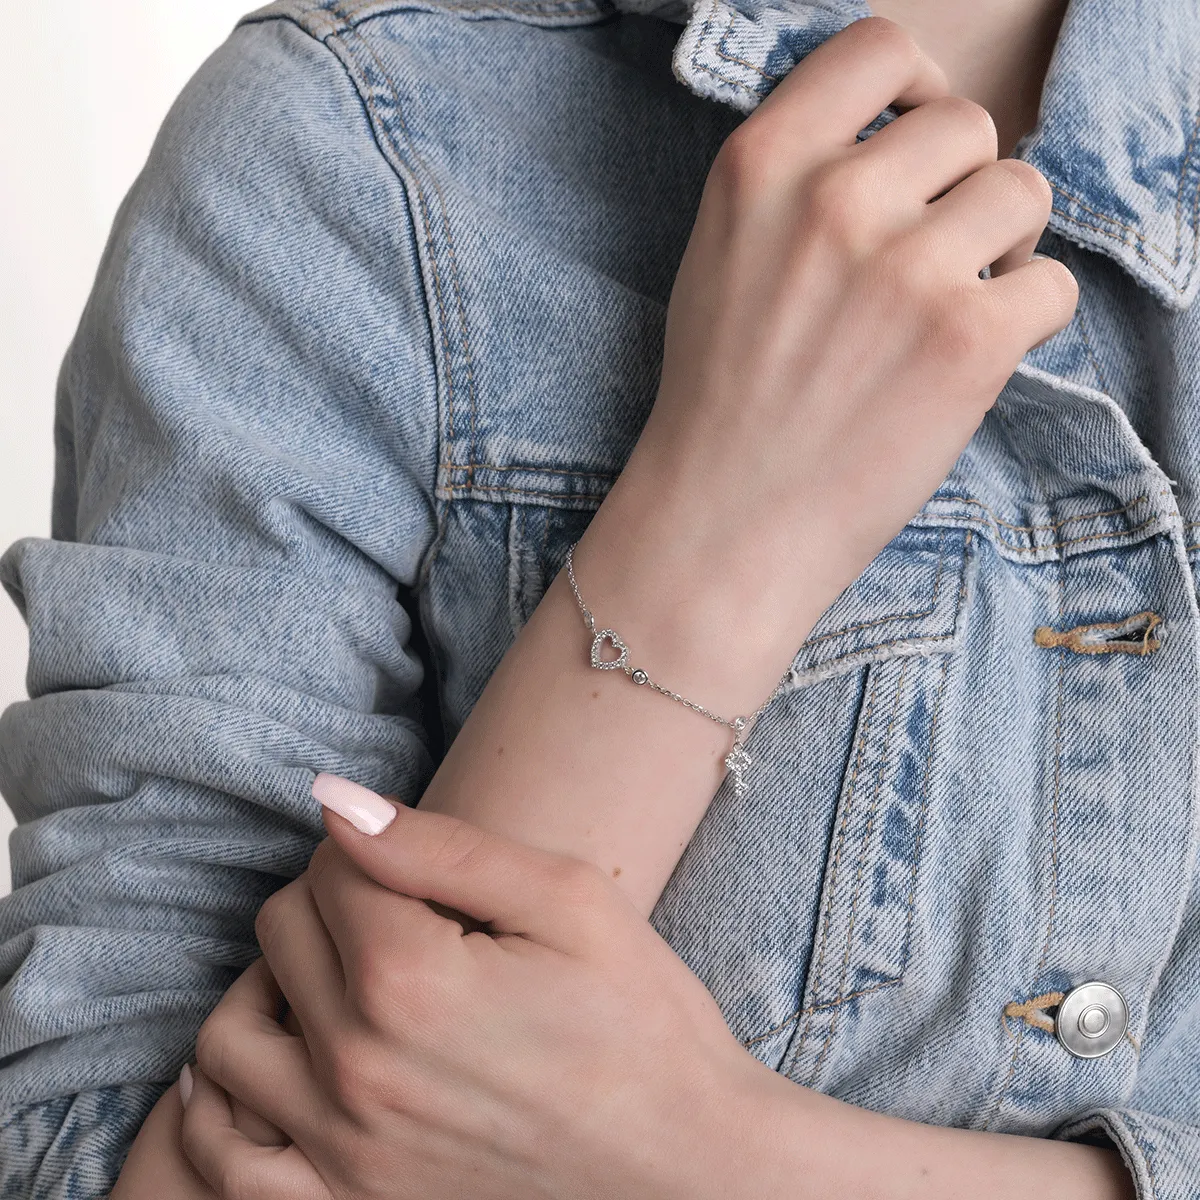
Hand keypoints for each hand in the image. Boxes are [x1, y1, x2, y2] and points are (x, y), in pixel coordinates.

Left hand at [179, 789, 790, 1199]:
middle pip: (279, 930)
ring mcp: (344, 1147)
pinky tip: (268, 1069)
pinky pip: (224, 1159)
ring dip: (270, 986)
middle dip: (330, 899)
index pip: (330, 865)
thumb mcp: (568, 900)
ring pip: (228, 1033)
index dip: (376, 846)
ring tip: (338, 979)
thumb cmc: (643, 1021)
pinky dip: (221, 1106)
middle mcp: (358, 1066)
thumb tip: (331, 798)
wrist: (686, 1165)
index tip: (424, 867)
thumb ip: (442, 845)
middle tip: (400, 911)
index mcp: (413, 977)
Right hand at [583, 16, 1076, 677]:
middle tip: (929, 263)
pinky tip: (967, 361)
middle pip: (970, 127)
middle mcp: (835, 198)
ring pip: (1024, 193)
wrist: (725, 521)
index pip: (880, 50)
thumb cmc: (720, 401)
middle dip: (962, 189)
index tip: (919, 141)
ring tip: (948, 312)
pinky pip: (1052, 282)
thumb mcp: (719, 256)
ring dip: (1003, 250)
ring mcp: (906, 267)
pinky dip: (1023, 321)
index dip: (918, 89)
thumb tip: (899, 142)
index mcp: (762, 164)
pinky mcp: (968, 339)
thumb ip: (794, 181)